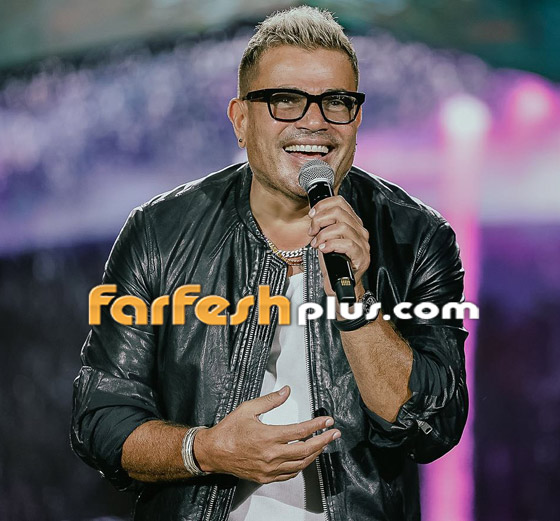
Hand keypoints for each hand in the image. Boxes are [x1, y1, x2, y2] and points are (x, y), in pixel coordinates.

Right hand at [194, 386, 339, 483]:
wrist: (213, 452)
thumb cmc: (229, 430)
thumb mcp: (248, 408)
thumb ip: (270, 400)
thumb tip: (286, 391)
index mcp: (268, 436)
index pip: (301, 431)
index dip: (317, 426)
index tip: (327, 421)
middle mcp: (271, 455)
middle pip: (306, 450)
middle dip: (323, 441)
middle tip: (334, 433)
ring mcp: (269, 469)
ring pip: (300, 464)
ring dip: (315, 454)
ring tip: (323, 444)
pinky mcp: (265, 477)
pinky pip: (289, 474)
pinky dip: (301, 466)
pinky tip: (304, 458)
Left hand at [307, 196, 369, 297]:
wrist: (338, 283)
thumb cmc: (332, 262)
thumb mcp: (325, 238)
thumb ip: (323, 225)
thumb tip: (313, 214)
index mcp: (352, 223)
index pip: (340, 202)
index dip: (323, 205)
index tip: (312, 215)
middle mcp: (360, 231)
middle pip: (339, 212)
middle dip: (320, 220)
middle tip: (312, 231)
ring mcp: (363, 244)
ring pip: (342, 227)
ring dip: (323, 234)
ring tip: (317, 243)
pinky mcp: (362, 257)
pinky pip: (347, 244)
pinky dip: (331, 244)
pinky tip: (324, 249)